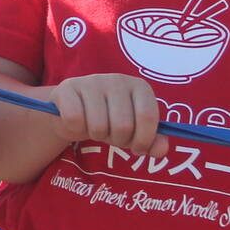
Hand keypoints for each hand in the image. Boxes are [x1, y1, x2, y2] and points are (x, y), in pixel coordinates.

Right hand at [46, 74, 165, 159]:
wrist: (72, 109)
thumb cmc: (109, 119)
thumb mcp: (133, 131)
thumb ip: (151, 142)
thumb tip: (162, 150)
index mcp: (139, 87)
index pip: (147, 117)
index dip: (143, 140)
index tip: (136, 149)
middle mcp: (117, 80)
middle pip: (123, 125)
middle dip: (117, 140)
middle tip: (112, 136)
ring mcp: (91, 81)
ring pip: (98, 125)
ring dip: (96, 136)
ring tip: (95, 128)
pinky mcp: (68, 87)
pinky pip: (75, 119)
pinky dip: (76, 130)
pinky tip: (78, 123)